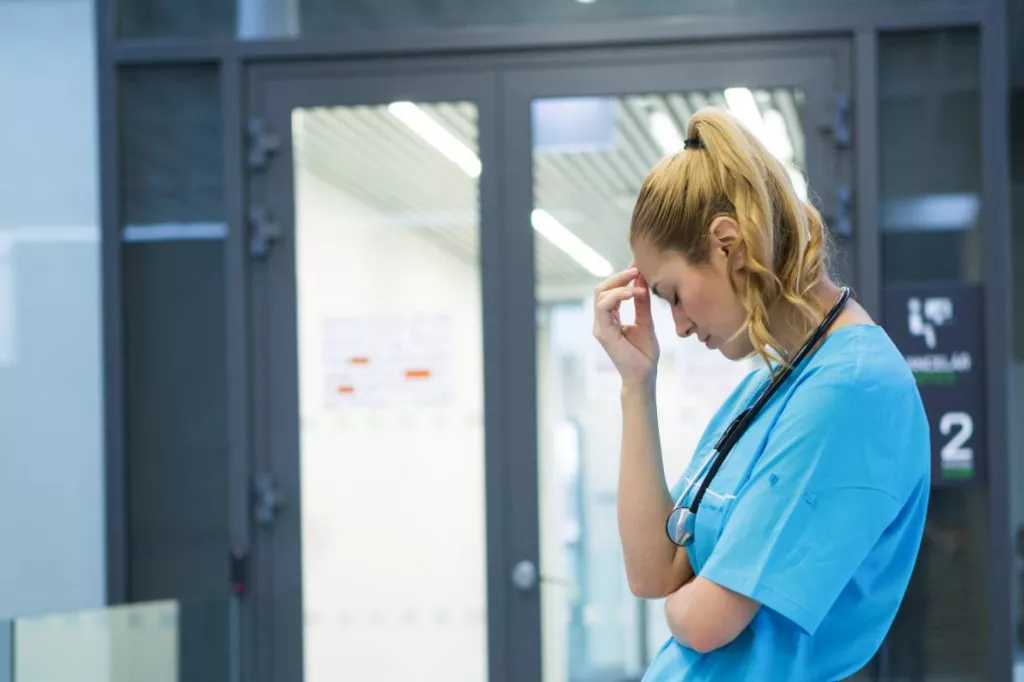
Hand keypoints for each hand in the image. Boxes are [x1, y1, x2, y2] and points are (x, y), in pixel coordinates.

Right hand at [592, 266, 659, 386]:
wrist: (644, 376)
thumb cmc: (644, 353)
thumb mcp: (645, 321)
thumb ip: (642, 303)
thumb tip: (641, 280)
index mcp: (609, 318)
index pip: (609, 291)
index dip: (622, 277)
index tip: (638, 266)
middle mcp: (601, 321)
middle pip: (601, 289)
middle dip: (619, 276)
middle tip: (637, 268)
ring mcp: (600, 327)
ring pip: (601, 295)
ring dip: (620, 283)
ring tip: (638, 280)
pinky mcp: (603, 333)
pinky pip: (605, 307)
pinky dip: (620, 296)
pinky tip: (635, 293)